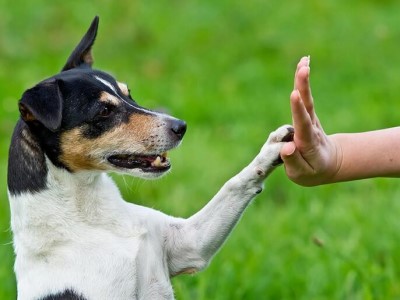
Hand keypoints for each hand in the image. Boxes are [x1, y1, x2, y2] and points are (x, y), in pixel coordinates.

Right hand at [280, 57, 341, 185]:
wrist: (329, 163)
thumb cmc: (312, 171)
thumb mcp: (302, 174)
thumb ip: (293, 161)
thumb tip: (287, 147)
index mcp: (308, 143)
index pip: (303, 125)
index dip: (298, 110)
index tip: (294, 95)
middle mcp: (311, 128)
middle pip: (307, 106)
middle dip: (304, 87)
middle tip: (303, 69)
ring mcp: (310, 119)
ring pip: (307, 98)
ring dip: (303, 80)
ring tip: (303, 61)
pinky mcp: (307, 114)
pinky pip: (304, 97)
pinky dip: (302, 81)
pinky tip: (302, 64)